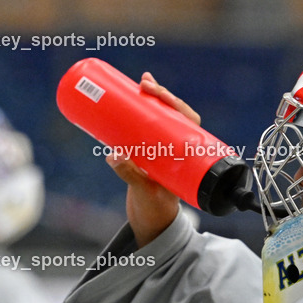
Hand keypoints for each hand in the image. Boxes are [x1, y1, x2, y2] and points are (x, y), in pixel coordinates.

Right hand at [105, 73, 201, 247]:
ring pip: (161, 117)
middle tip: (146, 82)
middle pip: (174, 114)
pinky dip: (140, 110)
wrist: (152, 221)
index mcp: (187, 155)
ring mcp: (163, 148)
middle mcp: (177, 149)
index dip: (177, 104)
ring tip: (142, 81)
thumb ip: (130, 174)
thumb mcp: (144, 190)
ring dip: (153, 98)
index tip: (162, 94)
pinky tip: (134, 92)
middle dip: (162, 95)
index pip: (188, 122)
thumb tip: (114, 155)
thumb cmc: (155, 207)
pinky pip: (146, 127)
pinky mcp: (148, 150)